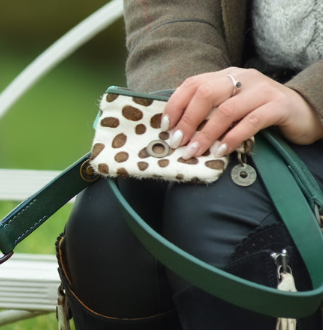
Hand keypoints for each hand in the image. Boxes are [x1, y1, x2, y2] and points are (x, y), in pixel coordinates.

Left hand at [162, 67, 322, 158]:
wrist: (306, 112)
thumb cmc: (262, 113)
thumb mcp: (233, 106)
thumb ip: (210, 111)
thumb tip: (178, 130)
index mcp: (227, 75)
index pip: (193, 83)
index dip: (175, 105)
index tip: (165, 126)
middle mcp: (243, 77)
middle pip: (205, 94)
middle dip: (187, 120)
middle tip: (177, 142)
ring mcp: (262, 90)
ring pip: (226, 110)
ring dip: (206, 134)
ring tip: (194, 152)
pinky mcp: (278, 105)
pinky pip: (250, 122)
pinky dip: (232, 138)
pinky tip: (221, 151)